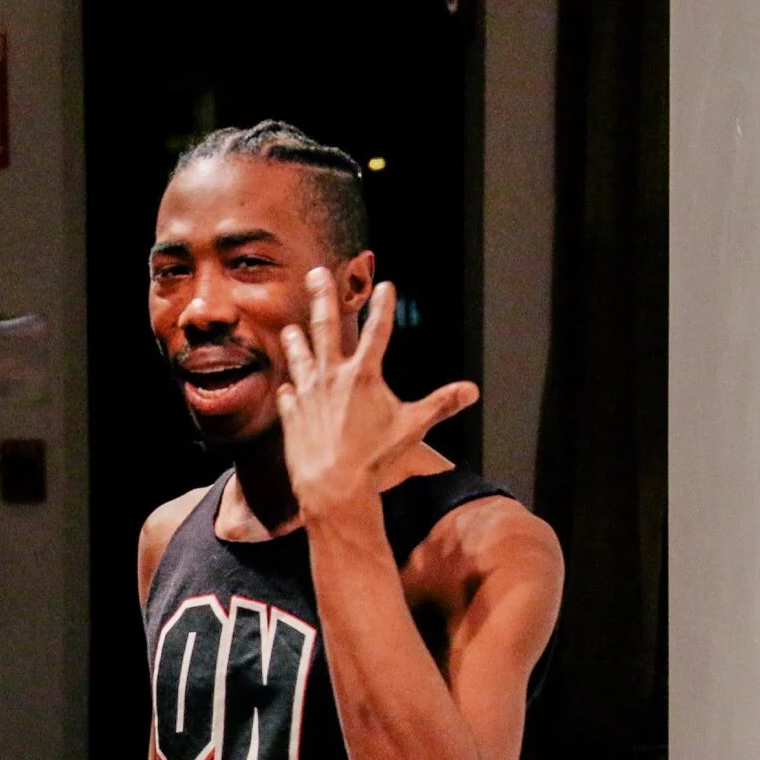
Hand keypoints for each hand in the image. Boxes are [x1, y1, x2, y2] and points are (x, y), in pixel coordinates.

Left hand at [274, 271, 475, 523]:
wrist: (332, 485)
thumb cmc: (375, 458)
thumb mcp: (413, 428)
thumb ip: (441, 405)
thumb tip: (472, 391)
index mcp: (363, 375)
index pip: (377, 332)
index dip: (383, 307)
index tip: (385, 284)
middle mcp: (331, 377)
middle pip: (325, 328)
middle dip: (322, 297)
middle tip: (315, 273)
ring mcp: (307, 395)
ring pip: (300, 358)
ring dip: (296, 341)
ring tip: (290, 328)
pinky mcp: (292, 415)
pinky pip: (289, 396)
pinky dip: (290, 389)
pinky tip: (287, 385)